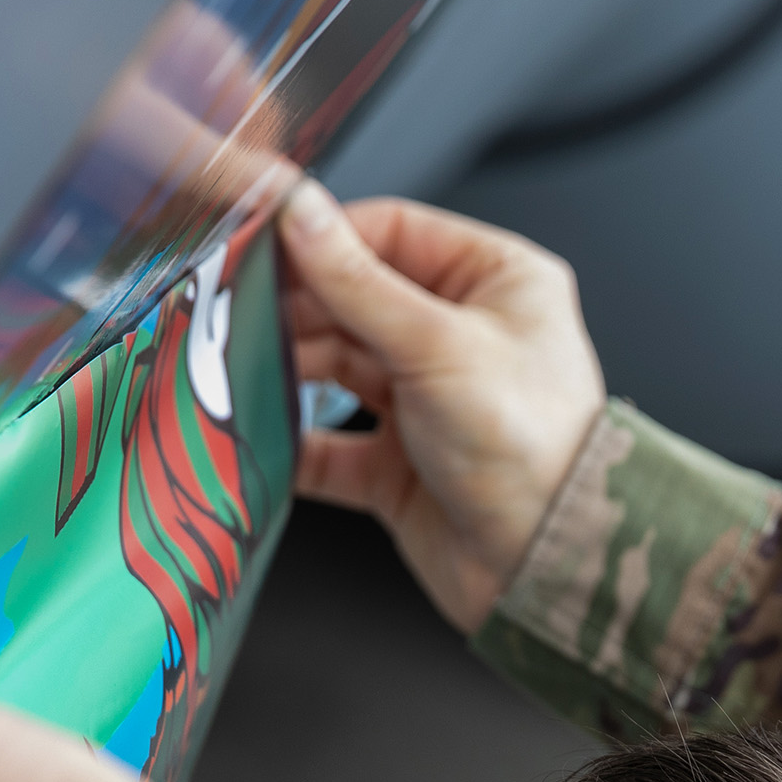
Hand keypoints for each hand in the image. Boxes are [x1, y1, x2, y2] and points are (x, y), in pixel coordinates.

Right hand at [280, 183, 605, 632]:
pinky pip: (330, 444)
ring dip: (288, 370)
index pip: (393, 232)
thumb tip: (301, 213)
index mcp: (497, 283)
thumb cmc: (533, 448)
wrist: (546, 567)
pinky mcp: (400, 465)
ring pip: (335, 368)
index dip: (324, 238)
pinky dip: (295, 441)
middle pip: (354, 299)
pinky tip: (265, 433)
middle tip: (234, 311)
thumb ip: (358, 282)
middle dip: (295, 308)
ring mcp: (428, 401)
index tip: (261, 243)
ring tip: (238, 368)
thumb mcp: (438, 345)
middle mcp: (462, 336)